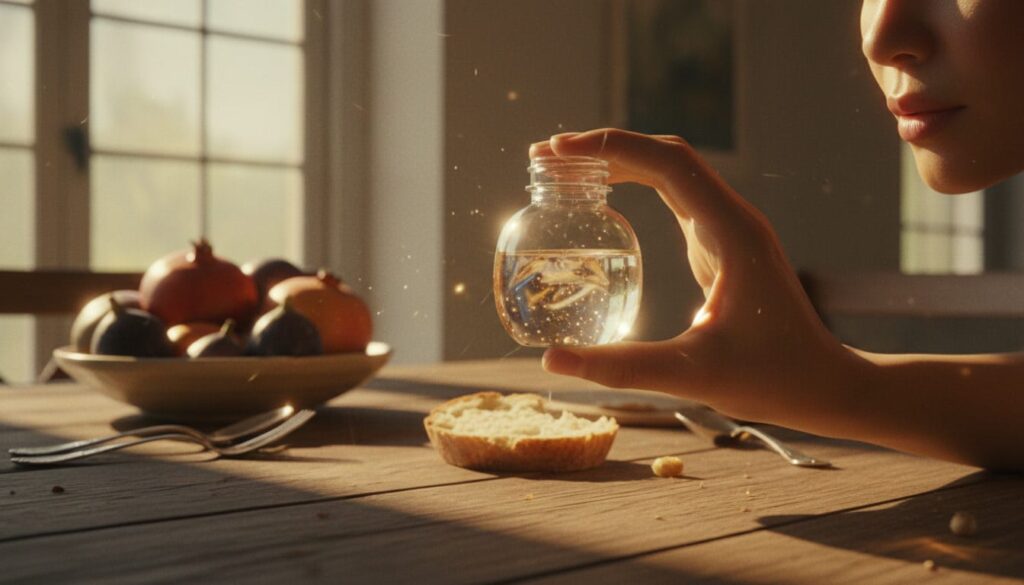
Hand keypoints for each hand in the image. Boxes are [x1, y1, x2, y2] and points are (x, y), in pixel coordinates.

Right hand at [531, 129, 855, 423]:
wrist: (826, 385)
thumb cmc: (773, 379)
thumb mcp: (694, 375)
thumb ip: (623, 368)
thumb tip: (551, 360)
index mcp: (731, 233)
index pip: (667, 163)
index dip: (611, 147)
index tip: (557, 153)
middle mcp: (731, 219)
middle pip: (664, 155)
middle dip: (605, 147)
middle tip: (546, 157)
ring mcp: (729, 228)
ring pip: (670, 170)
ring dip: (619, 160)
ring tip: (564, 169)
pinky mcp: (723, 244)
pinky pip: (675, 195)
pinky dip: (636, 183)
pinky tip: (604, 198)